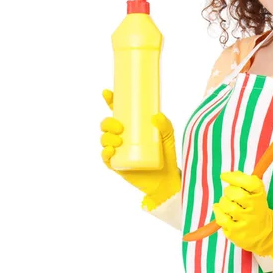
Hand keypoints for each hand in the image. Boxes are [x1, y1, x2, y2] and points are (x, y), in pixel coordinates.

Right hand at [100, 89, 180, 209]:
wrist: (166, 179)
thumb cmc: (166, 154)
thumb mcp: (168, 137)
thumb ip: (165, 125)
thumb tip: (156, 116)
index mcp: (132, 126)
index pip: (118, 111)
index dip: (110, 101)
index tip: (107, 93)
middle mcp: (122, 137)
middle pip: (107, 125)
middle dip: (108, 123)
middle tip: (120, 127)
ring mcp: (118, 150)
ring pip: (104, 139)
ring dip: (107, 137)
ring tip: (119, 141)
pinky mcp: (117, 165)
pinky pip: (105, 158)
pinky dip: (105, 153)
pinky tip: (110, 151)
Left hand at [212, 171, 272, 257]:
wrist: (262, 232)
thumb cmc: (254, 207)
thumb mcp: (255, 193)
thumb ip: (244, 181)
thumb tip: (228, 175)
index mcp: (260, 196)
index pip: (250, 183)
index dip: (235, 178)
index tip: (224, 176)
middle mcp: (255, 209)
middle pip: (237, 194)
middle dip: (228, 191)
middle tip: (230, 194)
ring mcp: (246, 222)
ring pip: (228, 206)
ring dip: (223, 202)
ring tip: (227, 204)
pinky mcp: (236, 232)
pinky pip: (222, 219)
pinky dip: (218, 212)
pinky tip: (220, 210)